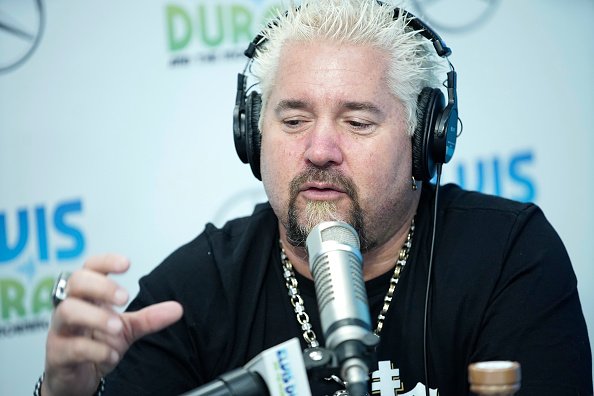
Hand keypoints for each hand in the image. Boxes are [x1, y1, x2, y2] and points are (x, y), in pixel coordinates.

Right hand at [42, 254, 182, 395]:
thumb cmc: (98, 342)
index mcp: (88, 295)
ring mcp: (60, 330)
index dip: (105, 262)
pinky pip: (72, 347)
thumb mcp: (127, 329)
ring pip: (67, 311)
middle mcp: (70, 307)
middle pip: (76, 282)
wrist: (78, 377)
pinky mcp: (57, 354)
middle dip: (101, 286)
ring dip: (96, 317)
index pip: (90, 268)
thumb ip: (149, 318)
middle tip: (124, 298)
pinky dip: (95, 350)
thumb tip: (178, 309)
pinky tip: (110, 355)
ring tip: (117, 327)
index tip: (127, 264)